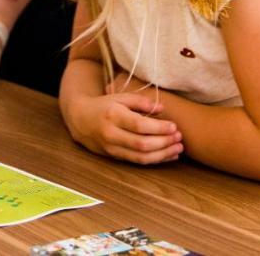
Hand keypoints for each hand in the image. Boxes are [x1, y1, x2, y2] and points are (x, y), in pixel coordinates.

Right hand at [64, 91, 182, 164]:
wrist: (80, 119)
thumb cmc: (104, 105)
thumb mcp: (119, 97)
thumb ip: (140, 101)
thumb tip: (162, 108)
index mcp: (113, 115)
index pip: (139, 125)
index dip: (159, 128)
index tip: (174, 126)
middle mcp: (111, 134)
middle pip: (142, 144)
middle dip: (164, 142)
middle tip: (180, 137)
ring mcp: (112, 148)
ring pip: (141, 157)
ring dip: (163, 154)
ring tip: (178, 148)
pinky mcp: (114, 157)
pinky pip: (137, 161)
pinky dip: (155, 160)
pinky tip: (168, 155)